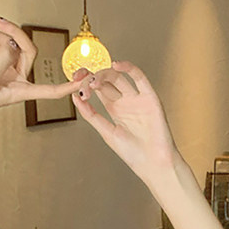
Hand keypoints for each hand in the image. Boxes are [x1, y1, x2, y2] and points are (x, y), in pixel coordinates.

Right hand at [0, 18, 89, 130]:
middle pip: (27, 51)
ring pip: (12, 47)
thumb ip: (4, 58)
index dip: (68, 86)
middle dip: (14, 34)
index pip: (52, 90)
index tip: (82, 80)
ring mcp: (8, 76)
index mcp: (22, 91)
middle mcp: (18, 82)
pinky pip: (1, 50)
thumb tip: (13, 44)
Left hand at [74, 62, 179, 182]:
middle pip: (107, 81)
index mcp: (115, 110)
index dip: (87, 83)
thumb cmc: (133, 154)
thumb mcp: (106, 133)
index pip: (99, 89)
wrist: (153, 163)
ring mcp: (137, 98)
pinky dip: (128, 68)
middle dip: (92, 78)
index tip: (75, 83)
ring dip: (105, 74)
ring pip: (119, 77)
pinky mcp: (150, 97)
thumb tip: (75, 97)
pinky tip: (116, 65)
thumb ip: (91, 115)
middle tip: (81, 80)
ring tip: (94, 81)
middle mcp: (125, 102)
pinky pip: (139, 77)